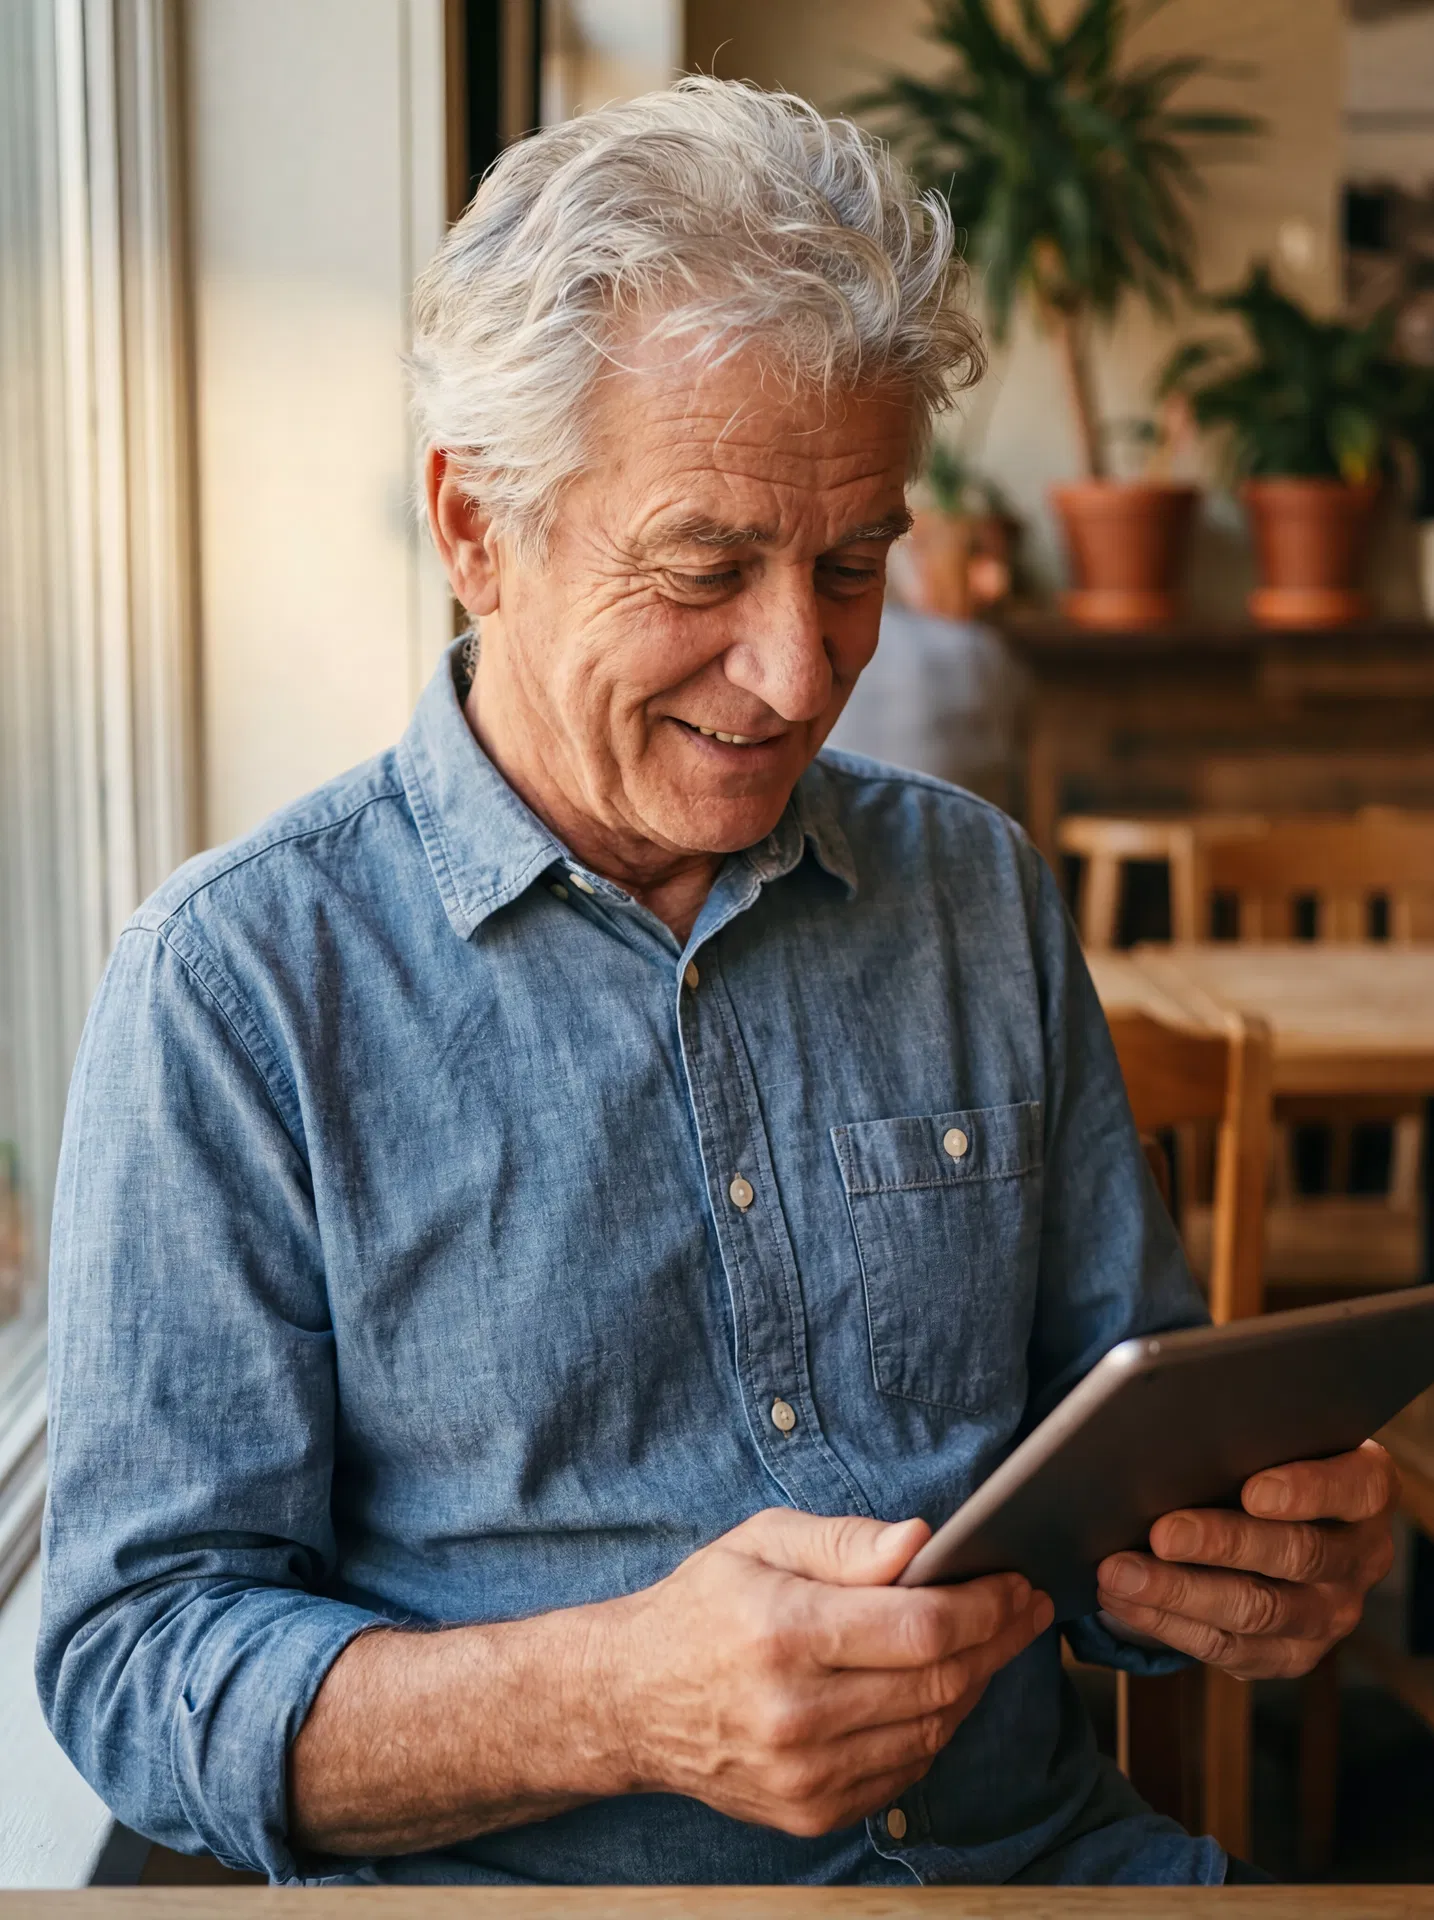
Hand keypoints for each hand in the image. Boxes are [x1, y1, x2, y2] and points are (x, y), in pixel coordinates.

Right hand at [600, 1507, 1052, 1836]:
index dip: (983, 1606)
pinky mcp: (809, 1813)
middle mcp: (795, 1713)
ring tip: (992, 1642)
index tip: (1014, 1582)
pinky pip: (905, 1770)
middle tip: (1025, 1608)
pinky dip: (935, 1727)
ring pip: (932, 1730)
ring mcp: (804, 1774)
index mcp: (783, 1633)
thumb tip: (920, 1541)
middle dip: (997, 1640)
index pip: (920, 1628)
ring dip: (975, 1684)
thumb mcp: (760, 1542)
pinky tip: (941, 1689)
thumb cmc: (703, 1608)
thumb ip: (844, 1541)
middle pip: (938, 1683)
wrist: (632, 1700)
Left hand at [1095, 1440, 1398, 1679]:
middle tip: (1161, 1532)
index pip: (1351, 1488)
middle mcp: (1360, 1556)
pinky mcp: (1292, 1654)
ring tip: (1120, 1574)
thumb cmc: (1263, 1459)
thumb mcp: (1272, 1439)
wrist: (1277, 1520)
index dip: (1305, 1491)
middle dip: (1221, 1544)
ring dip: (1179, 1593)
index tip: (1253, 1491)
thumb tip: (1177, 1436)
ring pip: (1257, 1611)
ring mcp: (1330, 1613)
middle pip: (1297, 1555)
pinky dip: (1168, 1623)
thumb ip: (1246, 1437)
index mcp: (1367, 1490)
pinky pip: (1228, 1648)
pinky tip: (1123, 1600)